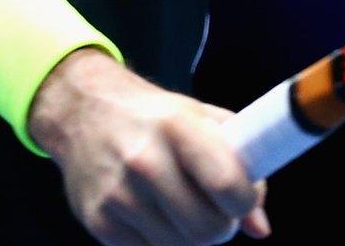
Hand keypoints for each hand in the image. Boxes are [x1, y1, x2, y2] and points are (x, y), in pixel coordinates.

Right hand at [28, 47, 270, 244]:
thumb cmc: (155, 117)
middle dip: (221, 227)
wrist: (83, 111)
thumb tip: (260, 228)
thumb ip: (240, 167)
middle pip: (207, 230)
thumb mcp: (202, 120)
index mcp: (177, 127)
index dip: (244, 201)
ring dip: (190, 236)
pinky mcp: (99, 221)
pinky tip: (153, 211)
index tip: (241, 198)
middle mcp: (144, 161)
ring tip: (182, 207)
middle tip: (214, 210)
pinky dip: (160, 239)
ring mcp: (118, 194)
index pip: (227, 185)